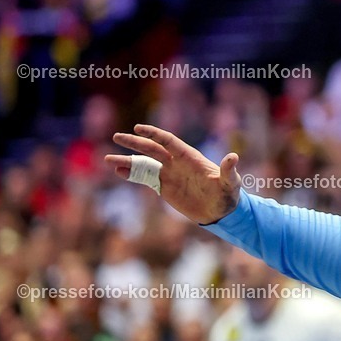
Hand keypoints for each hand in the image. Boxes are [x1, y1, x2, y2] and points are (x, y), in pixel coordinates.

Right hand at [108, 124, 241, 224]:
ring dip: (127, 161)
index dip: (154, 134)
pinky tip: (117, 172)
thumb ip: (228, 170)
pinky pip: (145, 178)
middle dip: (134, 143)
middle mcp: (176, 163)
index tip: (138, 128)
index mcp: (190, 157)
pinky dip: (131, 175)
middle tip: (116, 137)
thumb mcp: (230, 183)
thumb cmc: (228, 194)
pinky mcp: (164, 187)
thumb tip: (233, 157)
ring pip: (144, 164)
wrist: (221, 211)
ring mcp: (169, 174)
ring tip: (107, 159)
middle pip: (152, 149)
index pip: (169, 141)